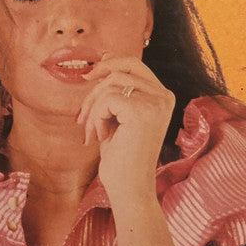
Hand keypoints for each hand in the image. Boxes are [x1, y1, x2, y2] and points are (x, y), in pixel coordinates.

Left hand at [76, 54, 174, 205]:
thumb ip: (117, 89)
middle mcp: (164, 96)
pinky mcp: (141, 111)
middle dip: (96, 85)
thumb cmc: (122, 157)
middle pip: (122, 68)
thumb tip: (106, 56)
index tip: (88, 76)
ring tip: (92, 132)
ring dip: (93, 108)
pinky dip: (96, 117)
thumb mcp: (119, 116)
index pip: (134, 64)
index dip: (109, 64)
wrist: (130, 189)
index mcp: (163, 96)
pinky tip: (101, 138)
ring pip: (110, 84)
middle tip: (81, 111)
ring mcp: (155, 102)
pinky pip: (107, 99)